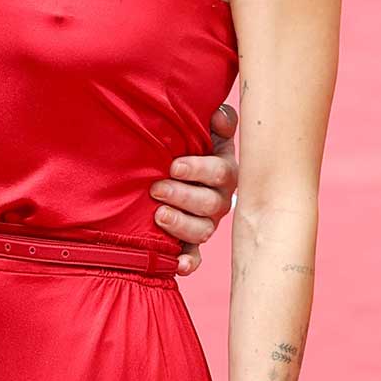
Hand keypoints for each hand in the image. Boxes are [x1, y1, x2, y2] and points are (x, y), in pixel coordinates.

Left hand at [151, 99, 238, 273]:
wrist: (178, 175)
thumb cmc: (191, 150)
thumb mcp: (205, 135)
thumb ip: (217, 123)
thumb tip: (220, 115)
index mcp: (223, 173)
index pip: (219, 173)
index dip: (198, 170)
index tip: (174, 166)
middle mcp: (218, 201)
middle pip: (209, 204)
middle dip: (182, 196)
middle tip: (157, 189)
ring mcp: (206, 224)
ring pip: (202, 231)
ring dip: (181, 225)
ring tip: (159, 216)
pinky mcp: (191, 244)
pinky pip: (194, 257)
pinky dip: (187, 263)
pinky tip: (177, 265)